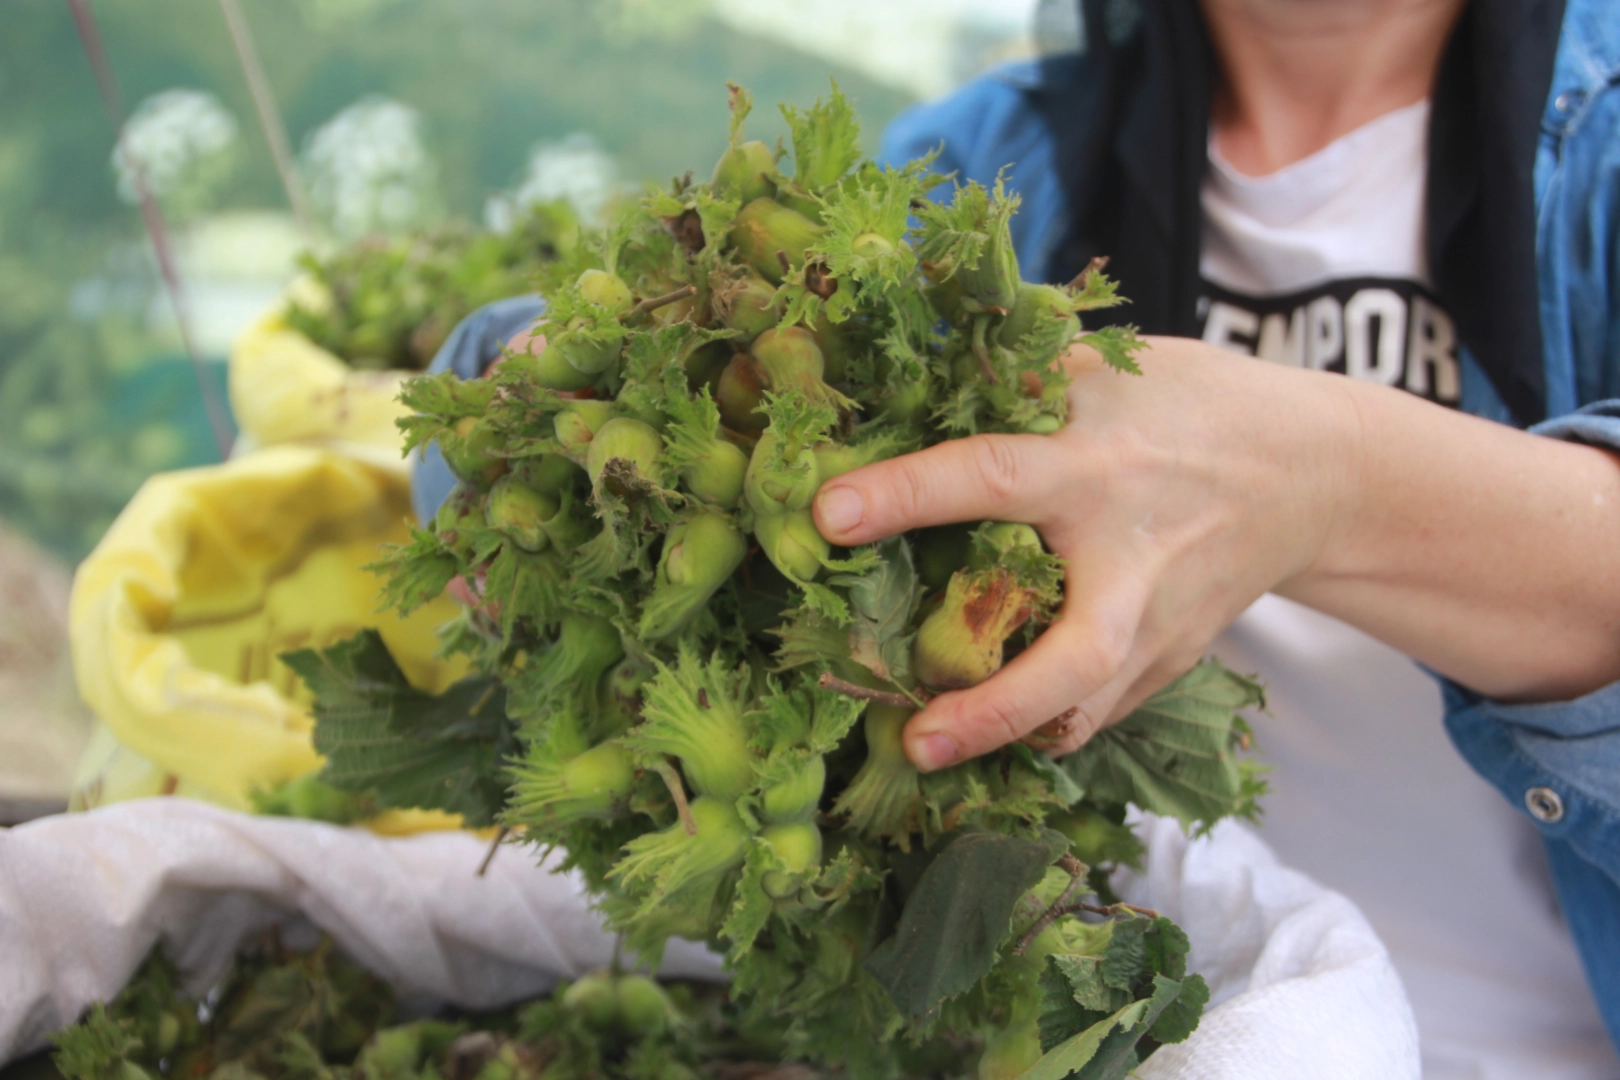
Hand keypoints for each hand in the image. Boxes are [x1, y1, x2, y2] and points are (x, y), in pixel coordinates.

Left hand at [812, 335, 1363, 769]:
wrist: (1313, 470)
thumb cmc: (1191, 404)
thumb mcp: (1111, 371)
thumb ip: (1022, 387)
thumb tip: (906, 387)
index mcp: (1100, 464)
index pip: (992, 476)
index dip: (908, 494)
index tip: (828, 515)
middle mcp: (1133, 555)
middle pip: (1076, 651)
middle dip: (993, 706)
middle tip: (914, 739)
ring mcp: (1163, 621)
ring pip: (1090, 706)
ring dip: (1011, 736)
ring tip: (930, 747)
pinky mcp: (1175, 658)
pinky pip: (1103, 710)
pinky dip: (1045, 724)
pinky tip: (988, 728)